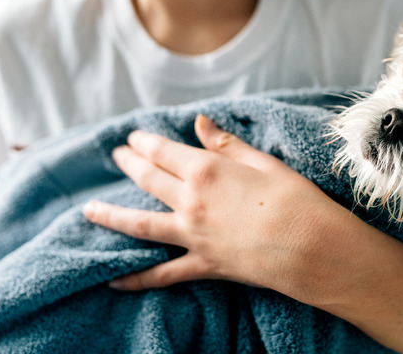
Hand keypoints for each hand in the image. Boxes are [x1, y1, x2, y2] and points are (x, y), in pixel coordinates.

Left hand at [83, 115, 329, 291]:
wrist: (312, 248)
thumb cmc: (296, 199)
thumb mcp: (263, 162)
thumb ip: (226, 144)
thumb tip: (199, 122)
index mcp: (207, 170)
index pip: (164, 151)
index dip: (144, 142)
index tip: (132, 137)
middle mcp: (192, 202)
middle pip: (149, 180)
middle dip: (129, 165)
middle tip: (116, 155)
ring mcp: (193, 235)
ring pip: (140, 225)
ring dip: (112, 216)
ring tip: (89, 211)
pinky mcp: (202, 264)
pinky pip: (161, 274)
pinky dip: (135, 279)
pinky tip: (113, 280)